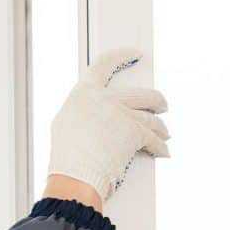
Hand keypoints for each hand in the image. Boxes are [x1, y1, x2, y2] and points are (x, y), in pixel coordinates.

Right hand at [48, 47, 170, 199]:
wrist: (75, 175)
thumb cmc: (67, 157)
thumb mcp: (65, 123)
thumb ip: (83, 111)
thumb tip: (93, 113)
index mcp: (85, 92)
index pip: (104, 64)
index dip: (122, 56)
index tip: (135, 54)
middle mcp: (105, 98)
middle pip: (142, 94)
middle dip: (156, 102)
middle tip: (161, 106)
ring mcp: (122, 114)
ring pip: (151, 118)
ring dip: (160, 128)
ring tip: (164, 133)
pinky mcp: (134, 132)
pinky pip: (153, 139)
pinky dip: (160, 147)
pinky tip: (163, 150)